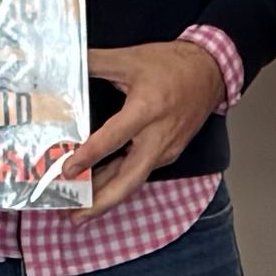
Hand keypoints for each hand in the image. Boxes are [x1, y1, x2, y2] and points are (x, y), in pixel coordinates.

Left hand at [56, 33, 228, 204]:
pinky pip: (139, 171)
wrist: (211, 71)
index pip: (113, 138)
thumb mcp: (129, 58)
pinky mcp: (167, 152)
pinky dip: (118, 182)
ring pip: (133, 179)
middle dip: (101, 203)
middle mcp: (158, 136)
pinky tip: (97, 188)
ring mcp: (165, 148)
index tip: (67, 170)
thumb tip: (65, 62)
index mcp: (147, 109)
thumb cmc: (172, 65)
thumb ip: (94, 62)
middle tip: (74, 217)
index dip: (89, 156)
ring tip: (79, 211)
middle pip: (129, 180)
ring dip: (106, 197)